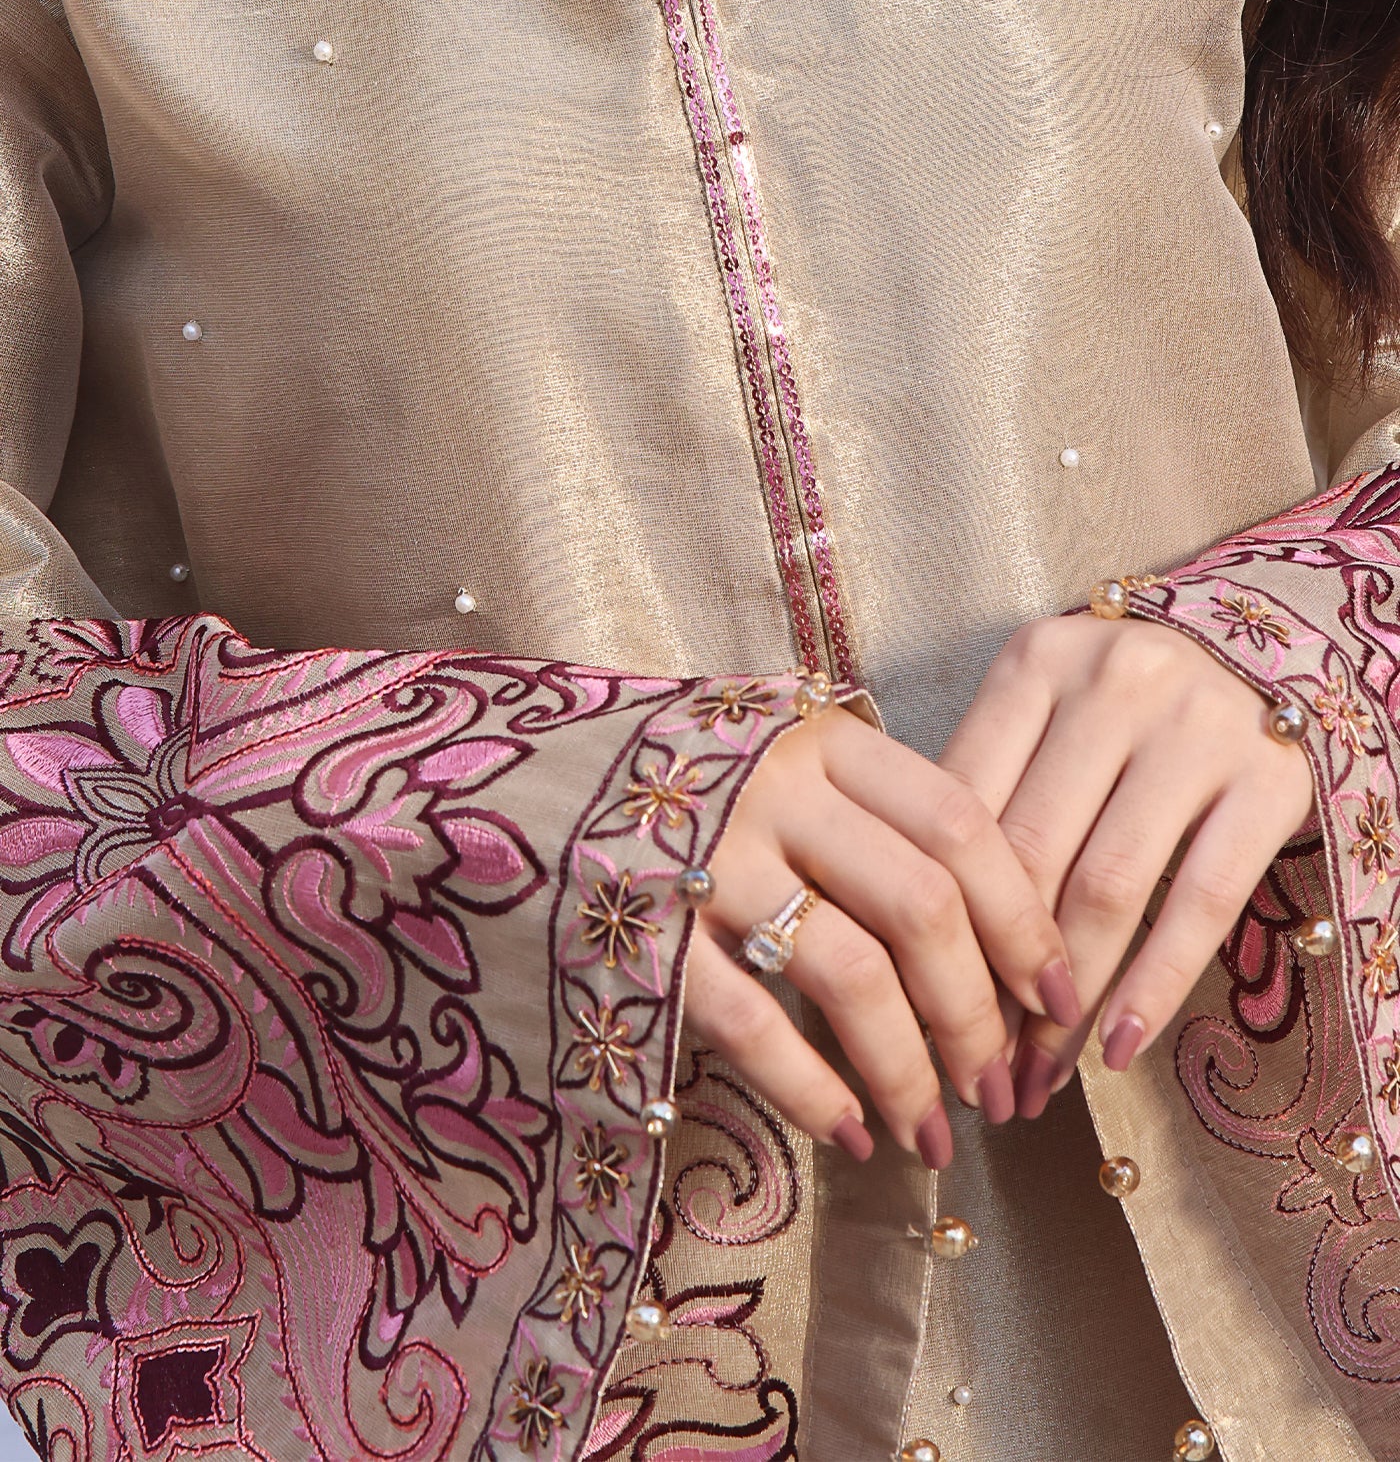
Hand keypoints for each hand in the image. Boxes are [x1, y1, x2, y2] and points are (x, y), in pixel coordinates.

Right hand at [681, 704, 1081, 1163]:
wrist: (514, 780)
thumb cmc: (676, 781)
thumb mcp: (780, 758)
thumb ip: (868, 813)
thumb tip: (990, 931)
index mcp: (822, 740)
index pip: (960, 824)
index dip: (1024, 919)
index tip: (1058, 999)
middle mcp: (773, 790)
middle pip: (921, 905)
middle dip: (977, 1015)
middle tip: (999, 1091)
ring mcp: (706, 860)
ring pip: (850, 973)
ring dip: (908, 1068)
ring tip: (933, 1134)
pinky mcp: (645, 935)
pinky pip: (752, 1024)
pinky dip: (812, 1090)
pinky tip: (849, 1134)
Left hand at [937, 613, 1314, 1114]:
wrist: (1262, 649)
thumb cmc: (1118, 702)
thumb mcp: (1041, 709)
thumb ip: (985, 785)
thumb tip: (914, 930)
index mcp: (1036, 660)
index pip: (964, 805)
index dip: (935, 915)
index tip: (913, 999)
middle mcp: (1115, 681)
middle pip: (1029, 854)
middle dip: (993, 974)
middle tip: (972, 1062)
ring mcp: (1198, 728)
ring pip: (1108, 887)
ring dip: (1067, 999)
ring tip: (1037, 1072)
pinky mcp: (1270, 780)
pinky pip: (1202, 902)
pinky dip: (1153, 985)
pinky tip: (1116, 1046)